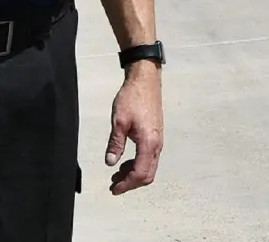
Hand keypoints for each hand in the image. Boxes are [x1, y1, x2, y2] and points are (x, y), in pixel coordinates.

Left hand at [105, 63, 163, 193]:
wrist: (145, 81)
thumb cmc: (133, 98)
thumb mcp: (119, 121)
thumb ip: (115, 144)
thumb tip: (110, 162)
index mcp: (149, 142)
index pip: (140, 173)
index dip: (127, 184)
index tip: (114, 189)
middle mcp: (157, 143)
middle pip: (148, 174)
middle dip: (131, 183)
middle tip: (114, 185)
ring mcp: (158, 140)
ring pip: (149, 167)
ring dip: (134, 174)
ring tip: (117, 175)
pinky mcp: (156, 135)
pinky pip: (149, 157)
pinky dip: (138, 164)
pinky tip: (125, 161)